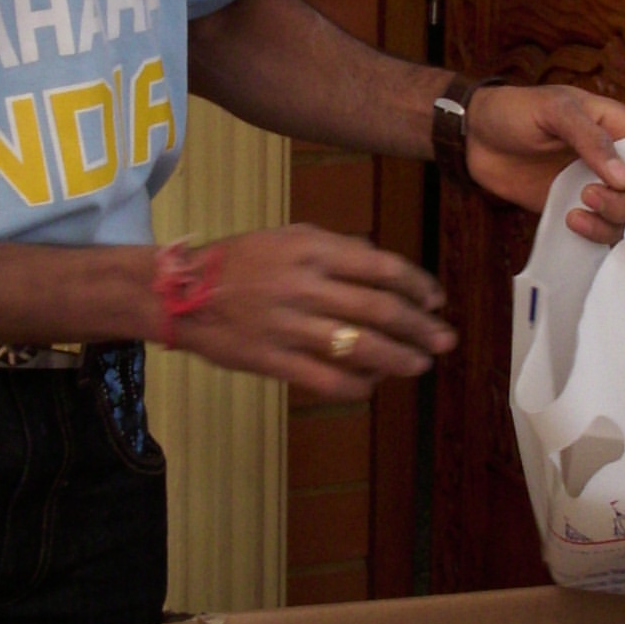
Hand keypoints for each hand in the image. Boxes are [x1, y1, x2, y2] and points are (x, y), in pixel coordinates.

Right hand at [174, 224, 456, 398]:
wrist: (179, 291)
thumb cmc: (240, 261)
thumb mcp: (288, 237)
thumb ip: (336, 250)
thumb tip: (384, 269)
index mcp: (312, 248)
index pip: (381, 266)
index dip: (418, 285)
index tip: (436, 300)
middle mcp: (304, 284)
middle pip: (380, 308)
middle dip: (420, 327)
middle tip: (444, 339)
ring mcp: (288, 324)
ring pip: (360, 346)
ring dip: (399, 358)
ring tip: (419, 365)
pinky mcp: (272, 359)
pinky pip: (327, 379)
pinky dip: (358, 385)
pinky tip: (372, 385)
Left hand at [465, 84, 624, 241]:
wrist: (473, 136)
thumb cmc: (515, 110)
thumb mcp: (555, 111)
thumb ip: (591, 139)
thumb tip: (623, 177)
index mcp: (619, 127)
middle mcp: (613, 160)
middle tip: (591, 195)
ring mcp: (595, 186)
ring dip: (610, 221)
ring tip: (578, 211)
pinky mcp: (575, 208)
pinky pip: (600, 229)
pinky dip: (595, 234)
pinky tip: (573, 223)